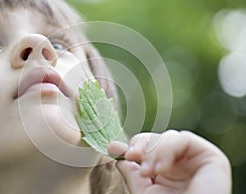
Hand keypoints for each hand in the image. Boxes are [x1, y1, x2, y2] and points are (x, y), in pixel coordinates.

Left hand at [108, 130, 231, 193]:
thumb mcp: (144, 190)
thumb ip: (131, 171)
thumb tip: (114, 149)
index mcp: (170, 170)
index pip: (150, 147)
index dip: (134, 145)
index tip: (114, 149)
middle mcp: (183, 163)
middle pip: (159, 138)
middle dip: (141, 144)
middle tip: (131, 156)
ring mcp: (197, 159)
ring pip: (169, 136)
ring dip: (154, 151)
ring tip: (149, 171)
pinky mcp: (211, 156)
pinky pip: (183, 139)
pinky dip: (167, 150)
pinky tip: (161, 168)